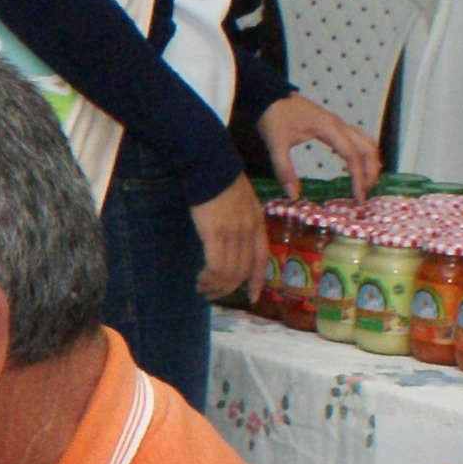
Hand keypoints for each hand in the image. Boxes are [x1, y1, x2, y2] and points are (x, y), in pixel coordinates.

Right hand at [190, 174, 265, 301]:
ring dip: (215, 286)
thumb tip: (234, 238)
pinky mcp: (215, 234)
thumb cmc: (222, 181)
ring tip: (204, 289)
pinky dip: (209, 278)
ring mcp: (233, 234)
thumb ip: (243, 220)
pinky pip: (215, 266)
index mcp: (257, 223)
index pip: (261, 260)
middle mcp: (249, 232)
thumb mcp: (243, 201)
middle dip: (228, 288)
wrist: (209, 166)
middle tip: (213, 294)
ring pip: (229, 272)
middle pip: (242, 271)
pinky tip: (201, 279)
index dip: (257, 281)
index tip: (252, 297)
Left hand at [254, 95, 377, 198]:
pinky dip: (362, 154)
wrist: (269, 94)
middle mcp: (338, 124)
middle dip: (370, 172)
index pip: (352, 155)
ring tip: (365, 184)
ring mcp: (337, 124)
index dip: (358, 177)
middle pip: (367, 148)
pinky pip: (356, 139)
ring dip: (370, 162)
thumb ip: (284, 169)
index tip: (358, 198)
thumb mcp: (275, 144)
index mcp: (329, 127)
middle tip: (364, 195)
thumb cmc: (273, 115)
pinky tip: (355, 167)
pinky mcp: (332, 125)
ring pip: (366, 142)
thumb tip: (293, 195)